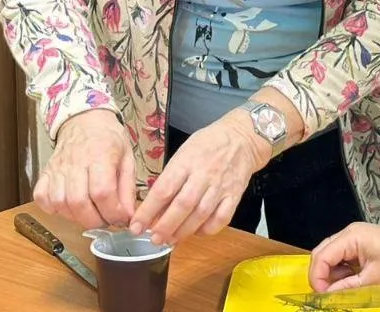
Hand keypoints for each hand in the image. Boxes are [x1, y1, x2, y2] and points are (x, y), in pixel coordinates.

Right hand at [33, 108, 134, 229]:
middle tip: (106, 220)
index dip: (113, 212)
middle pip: (79, 202)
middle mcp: (75, 162)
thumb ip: (127, 188)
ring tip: (90, 214)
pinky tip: (69, 207)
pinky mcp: (45, 173)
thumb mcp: (127, 158)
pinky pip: (42, 198)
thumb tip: (128, 216)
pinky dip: (53, 209)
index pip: (103, 192)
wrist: (85, 121)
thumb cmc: (108, 139)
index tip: (121, 218)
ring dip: (76, 217)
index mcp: (100, 155)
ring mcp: (57, 168)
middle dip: (95, 220)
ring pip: (60, 203)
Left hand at [128, 110, 268, 245]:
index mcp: (186, 161)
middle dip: (165, 226)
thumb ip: (170, 178)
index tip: (136, 226)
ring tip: (170, 240)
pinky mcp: (235, 195)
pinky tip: (197, 232)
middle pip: (182, 206)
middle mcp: (204, 175)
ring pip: (200, 215)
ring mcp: (220, 186)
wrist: (243, 138)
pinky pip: (221, 218)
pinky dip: (208, 229)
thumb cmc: (209, 144)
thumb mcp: (183, 152)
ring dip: (183, 231)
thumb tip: (153, 207)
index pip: (163, 189)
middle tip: (153, 238)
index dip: (148, 211)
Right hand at [309, 223, 379, 291]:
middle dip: (321, 275)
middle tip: (328, 295)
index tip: (322, 296)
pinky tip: (351, 280)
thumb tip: (327, 296)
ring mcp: (354, 236)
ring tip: (344, 288)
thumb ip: (346, 287)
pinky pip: (342, 256)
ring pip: (330, 255)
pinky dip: (341, 270)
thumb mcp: (373, 280)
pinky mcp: (360, 242)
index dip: (317, 278)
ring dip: (332, 274)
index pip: (322, 256)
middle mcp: (349, 232)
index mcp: (351, 237)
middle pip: (322, 253)